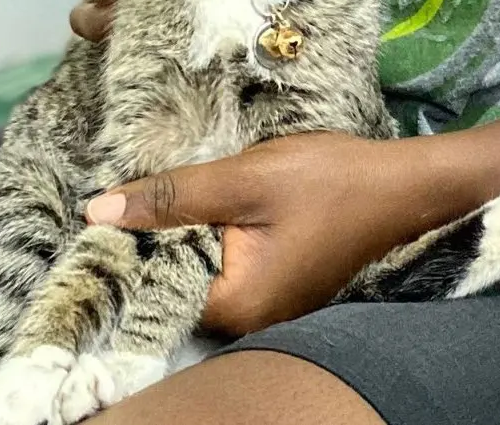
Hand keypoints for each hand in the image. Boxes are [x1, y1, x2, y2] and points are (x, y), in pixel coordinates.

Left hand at [85, 132, 445, 336]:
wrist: (401, 185)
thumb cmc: (328, 181)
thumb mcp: (244, 180)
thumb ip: (173, 197)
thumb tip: (97, 211)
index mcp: (236, 305)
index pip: (153, 288)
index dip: (124, 250)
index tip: (100, 213)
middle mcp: (247, 320)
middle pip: (173, 283)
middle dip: (149, 241)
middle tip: (121, 196)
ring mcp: (265, 305)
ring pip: (198, 271)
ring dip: (178, 236)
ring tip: (151, 196)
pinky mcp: (276, 285)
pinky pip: (223, 266)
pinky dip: (206, 237)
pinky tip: (195, 207)